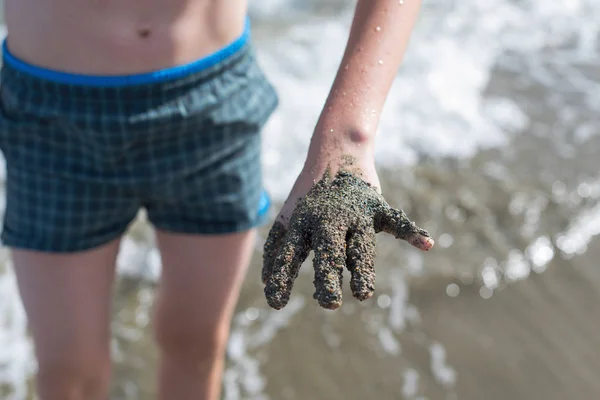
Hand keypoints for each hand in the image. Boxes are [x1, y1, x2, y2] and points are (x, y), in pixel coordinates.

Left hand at [262, 162, 433, 309]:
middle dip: (327, 276)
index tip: (275, 304)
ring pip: (360, 245)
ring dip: (363, 269)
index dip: (281, 278)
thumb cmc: (309, 195)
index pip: (289, 254)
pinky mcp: (376, 207)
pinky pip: (396, 221)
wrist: (335, 151)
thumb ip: (276, 249)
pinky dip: (412, 232)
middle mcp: (328, 219)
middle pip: (328, 251)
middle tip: (329, 303)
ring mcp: (354, 213)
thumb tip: (265, 283)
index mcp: (303, 223)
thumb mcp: (288, 217)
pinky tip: (426, 244)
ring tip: (363, 294)